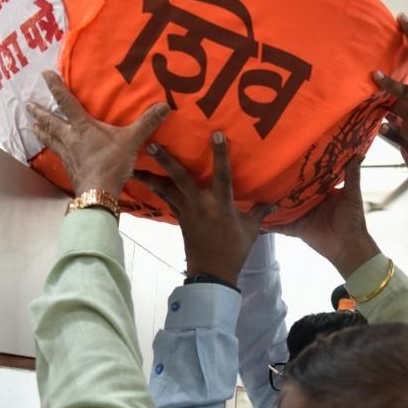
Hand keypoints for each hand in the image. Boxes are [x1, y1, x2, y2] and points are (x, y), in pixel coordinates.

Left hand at [27, 70, 168, 194]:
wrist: (98, 193)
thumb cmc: (112, 164)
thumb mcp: (132, 141)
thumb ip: (146, 123)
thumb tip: (165, 106)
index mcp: (83, 127)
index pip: (66, 103)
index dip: (56, 87)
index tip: (45, 75)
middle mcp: (70, 138)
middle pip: (51, 122)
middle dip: (39, 113)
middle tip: (27, 105)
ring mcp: (67, 154)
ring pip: (50, 139)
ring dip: (40, 131)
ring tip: (31, 125)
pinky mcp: (69, 168)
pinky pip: (57, 154)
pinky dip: (52, 149)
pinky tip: (52, 150)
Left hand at [134, 133, 273, 285]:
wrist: (212, 272)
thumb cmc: (234, 250)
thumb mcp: (250, 230)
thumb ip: (259, 212)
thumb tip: (275, 203)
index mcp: (221, 204)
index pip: (223, 174)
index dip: (220, 155)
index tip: (217, 134)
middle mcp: (200, 203)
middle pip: (180, 178)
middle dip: (166, 160)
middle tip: (151, 142)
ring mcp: (186, 211)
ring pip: (165, 189)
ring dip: (150, 176)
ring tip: (132, 164)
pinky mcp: (179, 218)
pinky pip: (166, 200)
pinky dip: (156, 190)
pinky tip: (145, 182)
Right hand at [267, 157, 379, 277]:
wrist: (349, 245)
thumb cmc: (353, 220)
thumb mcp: (352, 195)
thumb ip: (352, 176)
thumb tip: (358, 154)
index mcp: (323, 193)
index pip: (309, 180)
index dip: (300, 171)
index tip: (289, 158)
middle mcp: (311, 203)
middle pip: (294, 193)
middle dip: (282, 185)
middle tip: (266, 172)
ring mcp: (302, 216)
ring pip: (285, 207)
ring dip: (273, 202)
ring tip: (256, 191)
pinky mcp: (297, 229)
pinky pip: (281, 226)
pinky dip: (270, 224)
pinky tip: (257, 218)